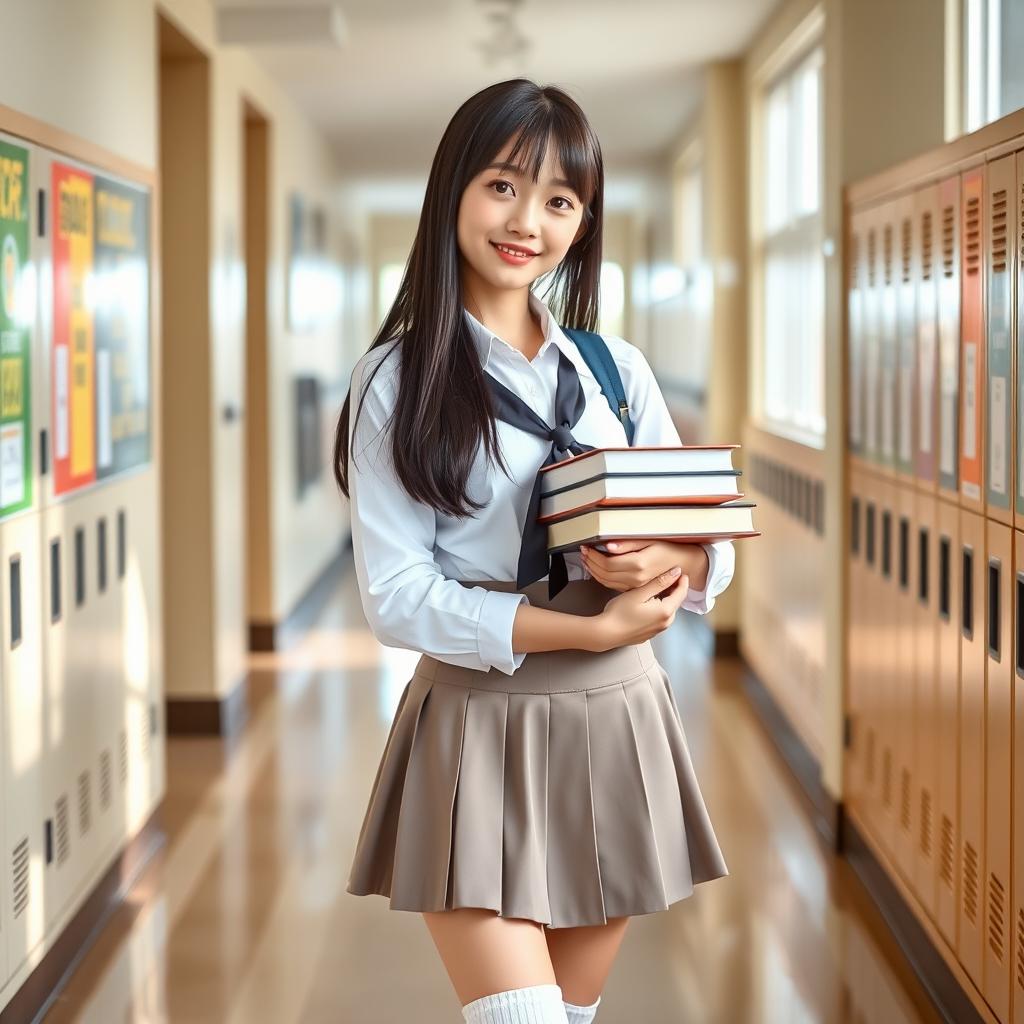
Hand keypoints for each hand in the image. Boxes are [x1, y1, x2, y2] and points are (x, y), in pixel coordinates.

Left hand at [580, 539, 704, 592]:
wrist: (683, 564)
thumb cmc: (667, 549)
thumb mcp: (649, 540)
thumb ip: (628, 543)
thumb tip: (609, 545)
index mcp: (638, 565)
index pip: (607, 562)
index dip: (594, 555)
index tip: (586, 547)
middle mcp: (635, 578)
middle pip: (604, 573)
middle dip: (591, 562)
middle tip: (583, 552)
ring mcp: (635, 586)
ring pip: (606, 581)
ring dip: (594, 570)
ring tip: (586, 559)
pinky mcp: (634, 589)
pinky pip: (613, 585)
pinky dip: (602, 577)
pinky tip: (597, 569)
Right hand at [592, 566, 689, 649]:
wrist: (606, 633)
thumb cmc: (620, 612)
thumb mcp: (640, 592)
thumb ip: (659, 582)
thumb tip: (676, 572)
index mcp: (666, 611)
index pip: (682, 593)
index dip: (682, 580)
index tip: (678, 570)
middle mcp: (666, 623)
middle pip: (676, 602)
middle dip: (674, 589)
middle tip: (667, 576)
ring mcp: (659, 630)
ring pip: (668, 610)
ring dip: (666, 598)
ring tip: (656, 587)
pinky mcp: (651, 634)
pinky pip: (660, 618)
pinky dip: (658, 608)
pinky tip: (648, 603)